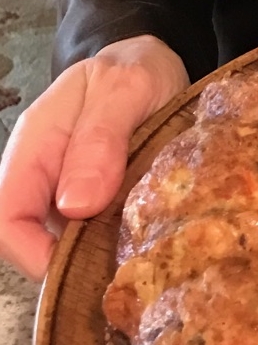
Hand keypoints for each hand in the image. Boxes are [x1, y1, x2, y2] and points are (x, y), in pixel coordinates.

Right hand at [0, 35, 188, 280]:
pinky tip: (152, 254)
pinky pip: (101, 239)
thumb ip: (99, 139)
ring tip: (144, 268)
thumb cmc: (137, 71)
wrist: (155, 67)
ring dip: (101, 262)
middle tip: (125, 277)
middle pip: (35, 241)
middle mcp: (48, 177)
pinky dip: (121, 252)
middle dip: (72, 267)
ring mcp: (75, 194)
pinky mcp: (104, 206)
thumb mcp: (125, 89)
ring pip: (70, 246)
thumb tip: (75, 206)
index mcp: (37, 146)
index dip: (33, 254)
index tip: (79, 273)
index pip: (7, 215)